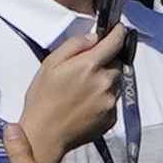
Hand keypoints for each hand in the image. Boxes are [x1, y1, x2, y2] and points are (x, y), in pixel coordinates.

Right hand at [16, 11, 132, 162]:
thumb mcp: (49, 65)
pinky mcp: (112, 117)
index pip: (114, 43)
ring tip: (82, 90)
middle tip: (87, 69)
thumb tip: (93, 38)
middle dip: (107, 61)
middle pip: (117, 64)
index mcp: (89, 66)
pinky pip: (113, 100)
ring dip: (105, 80)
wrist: (45, 134)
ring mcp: (110, 101)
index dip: (118, 33)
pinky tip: (85, 103)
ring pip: (116, 82)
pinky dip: (104, 97)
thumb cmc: (42, 98)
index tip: (120, 28)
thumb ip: (73, 47)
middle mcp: (105, 82)